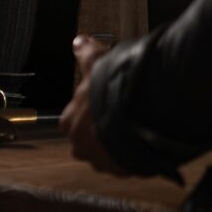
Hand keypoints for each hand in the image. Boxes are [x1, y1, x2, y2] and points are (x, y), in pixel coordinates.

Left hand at [60, 35, 128, 174]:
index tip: (104, 101)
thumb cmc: (109, 89)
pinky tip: (142, 138)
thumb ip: (86, 54)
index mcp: (69, 122)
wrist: (134, 114)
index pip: (74, 118)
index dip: (90, 109)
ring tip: (135, 125)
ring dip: (117, 142)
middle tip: (121, 112)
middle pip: (89, 139)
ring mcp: (99, 161)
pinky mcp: (119, 170)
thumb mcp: (97, 64)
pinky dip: (132, 153)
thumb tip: (78, 41)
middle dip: (102, 129)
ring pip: (107, 152)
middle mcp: (79, 146)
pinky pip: (125, 163)